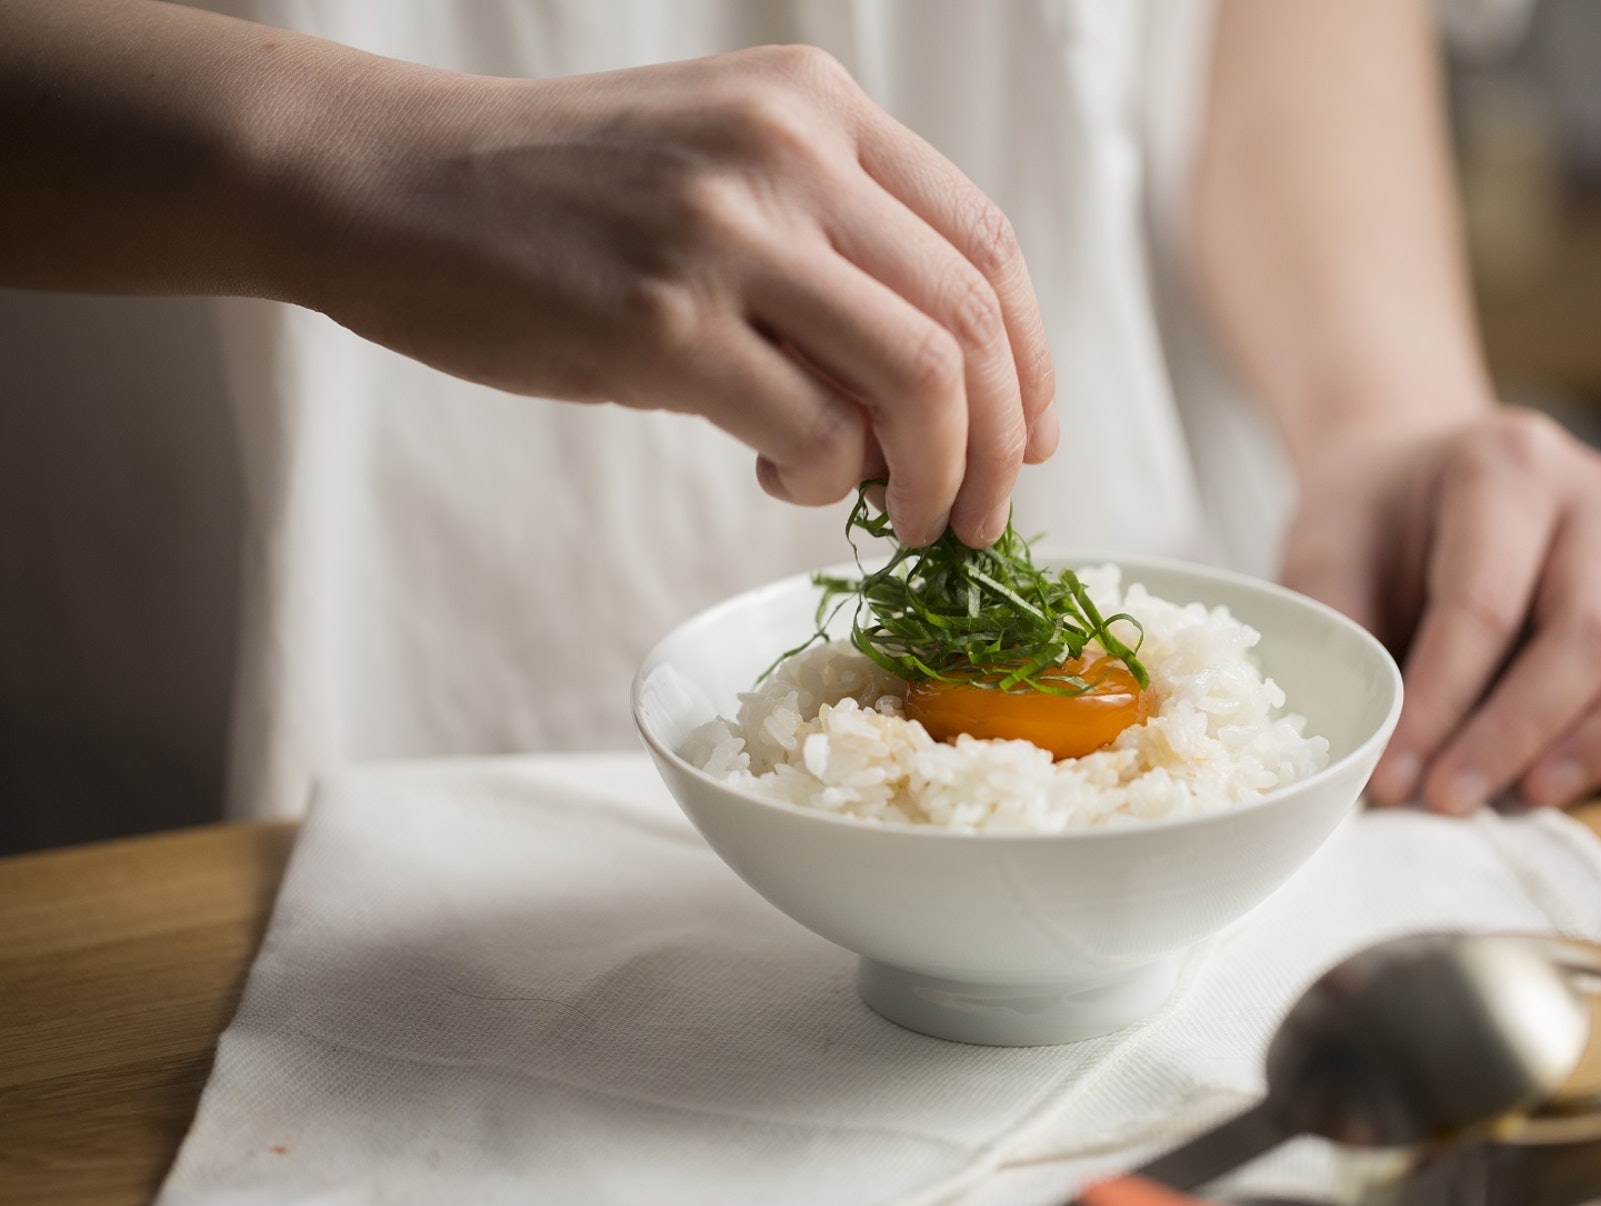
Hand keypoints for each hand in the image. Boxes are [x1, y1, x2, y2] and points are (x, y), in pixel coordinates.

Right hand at [277, 45, 1056, 545]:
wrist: (384, 185)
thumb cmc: (553, 201)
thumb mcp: (717, 177)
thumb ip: (828, 257)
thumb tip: (936, 401)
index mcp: (816, 107)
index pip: (987, 246)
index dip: (1031, 363)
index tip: (1025, 440)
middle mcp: (789, 151)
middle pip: (974, 319)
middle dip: (998, 446)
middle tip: (975, 517)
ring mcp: (726, 230)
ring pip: (921, 378)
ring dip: (935, 477)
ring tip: (904, 517)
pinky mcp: (662, 320)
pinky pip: (814, 432)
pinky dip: (825, 480)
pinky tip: (778, 474)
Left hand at [1282, 410, 1600, 812]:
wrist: (1416, 475)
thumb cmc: (1371, 522)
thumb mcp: (1322, 556)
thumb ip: (1336, 638)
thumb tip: (1351, 748)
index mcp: (1502, 465)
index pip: (1484, 602)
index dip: (1439, 701)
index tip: (1393, 777)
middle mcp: (1594, 495)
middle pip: (1589, 631)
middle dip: (1516, 734)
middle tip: (1449, 802)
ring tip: (1533, 798)